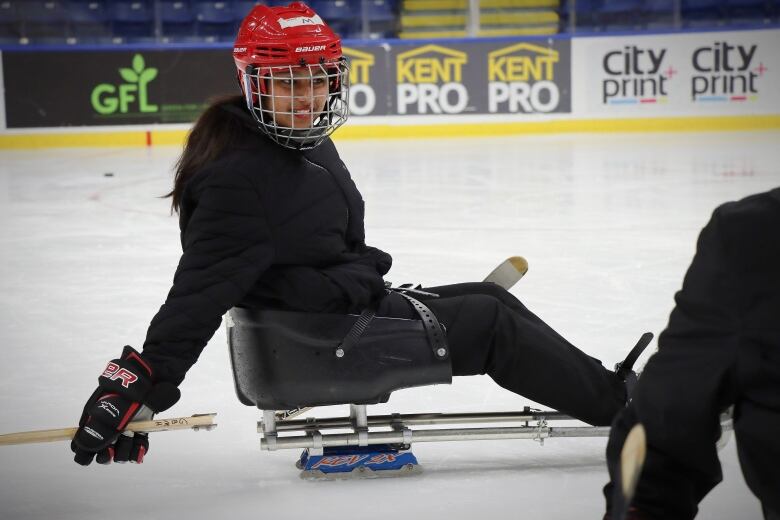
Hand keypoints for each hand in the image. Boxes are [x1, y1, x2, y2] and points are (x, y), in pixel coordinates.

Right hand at [71, 346, 179, 464]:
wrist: (144, 379)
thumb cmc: (119, 391)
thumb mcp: (102, 409)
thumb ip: (92, 429)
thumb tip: (80, 447)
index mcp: (94, 425)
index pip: (83, 449)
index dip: (86, 456)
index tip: (93, 453)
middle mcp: (108, 432)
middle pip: (103, 457)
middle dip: (106, 456)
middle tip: (112, 447)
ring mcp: (125, 432)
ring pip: (121, 456)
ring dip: (125, 451)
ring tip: (130, 437)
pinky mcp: (141, 431)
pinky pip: (138, 449)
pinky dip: (139, 450)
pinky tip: (140, 443)